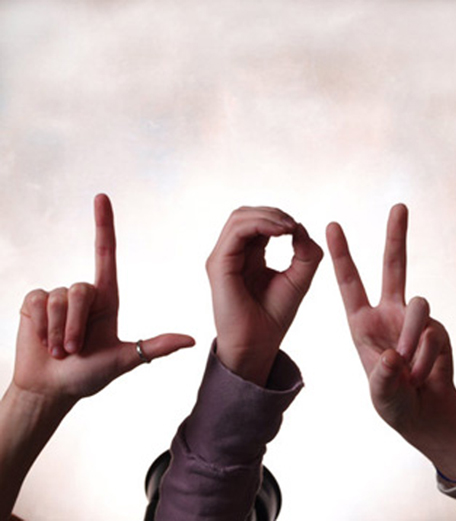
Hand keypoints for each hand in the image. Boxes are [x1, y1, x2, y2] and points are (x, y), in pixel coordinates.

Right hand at [12, 194, 194, 407]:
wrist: (53, 390)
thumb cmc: (89, 375)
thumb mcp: (126, 359)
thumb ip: (156, 347)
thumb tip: (192, 340)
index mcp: (107, 298)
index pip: (106, 253)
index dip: (103, 224)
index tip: (101, 197)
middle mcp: (83, 293)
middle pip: (82, 289)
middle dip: (76, 326)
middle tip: (76, 351)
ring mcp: (57, 296)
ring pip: (59, 298)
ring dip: (59, 331)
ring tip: (61, 350)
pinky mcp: (33, 302)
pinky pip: (38, 302)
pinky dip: (42, 327)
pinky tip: (43, 342)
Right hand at [206, 206, 322, 386]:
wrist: (258, 346)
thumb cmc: (274, 317)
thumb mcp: (299, 278)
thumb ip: (305, 252)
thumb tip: (300, 227)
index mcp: (250, 255)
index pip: (258, 222)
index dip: (279, 218)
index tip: (298, 229)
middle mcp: (233, 254)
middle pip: (246, 214)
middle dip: (273, 213)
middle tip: (293, 225)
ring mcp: (223, 258)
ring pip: (239, 217)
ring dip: (267, 216)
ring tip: (288, 227)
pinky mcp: (219, 265)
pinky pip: (236, 232)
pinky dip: (259, 225)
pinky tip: (280, 232)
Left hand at [327, 204, 455, 476]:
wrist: (427, 414)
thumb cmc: (394, 403)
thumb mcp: (381, 394)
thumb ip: (385, 377)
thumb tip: (396, 354)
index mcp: (362, 322)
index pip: (349, 283)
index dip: (341, 254)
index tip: (332, 225)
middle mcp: (388, 313)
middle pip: (393, 267)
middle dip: (396, 236)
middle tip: (399, 206)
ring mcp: (414, 319)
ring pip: (418, 305)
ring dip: (413, 338)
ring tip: (410, 369)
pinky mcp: (438, 328)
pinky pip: (434, 331)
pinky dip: (428, 356)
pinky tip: (425, 373)